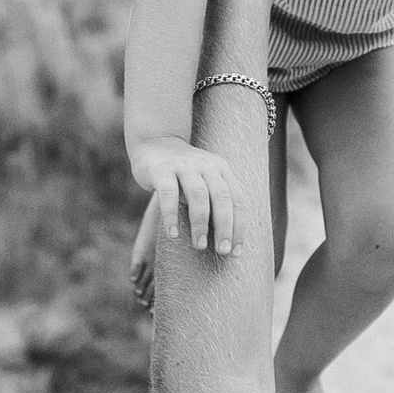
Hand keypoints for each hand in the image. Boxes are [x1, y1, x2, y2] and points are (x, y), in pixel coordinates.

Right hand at [132, 135, 242, 255]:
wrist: (155, 141)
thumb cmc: (183, 172)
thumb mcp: (205, 180)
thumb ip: (215, 201)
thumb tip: (226, 240)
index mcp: (221, 169)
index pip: (237, 200)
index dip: (239, 227)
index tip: (235, 251)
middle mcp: (206, 166)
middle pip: (222, 197)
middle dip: (224, 226)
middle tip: (222, 251)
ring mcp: (184, 166)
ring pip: (199, 196)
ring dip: (201, 223)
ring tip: (199, 245)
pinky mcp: (162, 170)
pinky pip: (169, 195)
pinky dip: (172, 216)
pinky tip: (173, 234)